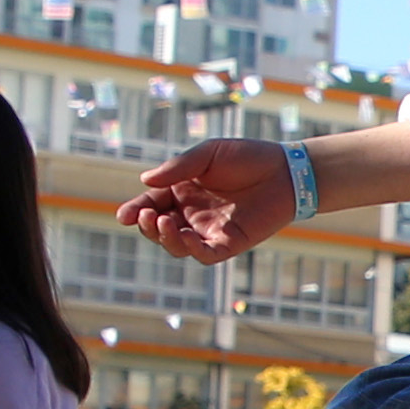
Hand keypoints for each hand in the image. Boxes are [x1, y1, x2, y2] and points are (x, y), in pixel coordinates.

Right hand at [117, 138, 295, 262]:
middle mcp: (192, 214)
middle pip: (160, 228)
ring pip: (177, 245)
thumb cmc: (248, 157)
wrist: (285, 170)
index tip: (123, 216)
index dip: (136, 210)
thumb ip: (178, 168)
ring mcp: (209, 231)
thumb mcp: (208, 154)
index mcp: (183, 191)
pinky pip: (203, 254)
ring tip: (163, 222)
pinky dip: (189, 249)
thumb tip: (144, 180)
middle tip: (147, 216)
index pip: (153, 203)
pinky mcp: (228, 244)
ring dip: (164, 238)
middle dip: (148, 225)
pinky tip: (183, 236)